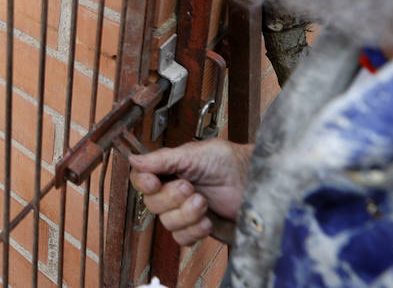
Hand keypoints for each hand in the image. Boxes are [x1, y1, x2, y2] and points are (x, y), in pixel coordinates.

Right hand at [127, 138, 252, 246]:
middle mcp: (174, 191)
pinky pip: (181, 238)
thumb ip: (163, 159)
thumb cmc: (232, 163)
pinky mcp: (197, 229)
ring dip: (186, 215)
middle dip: (172, 198)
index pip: (142, 179)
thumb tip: (134, 160)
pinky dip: (194, 231)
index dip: (144, 183)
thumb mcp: (195, 154)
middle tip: (191, 188)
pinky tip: (208, 220)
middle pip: (152, 203)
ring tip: (204, 203)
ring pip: (166, 223)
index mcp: (170, 170)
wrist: (258, 185)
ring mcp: (185, 211)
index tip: (154, 182)